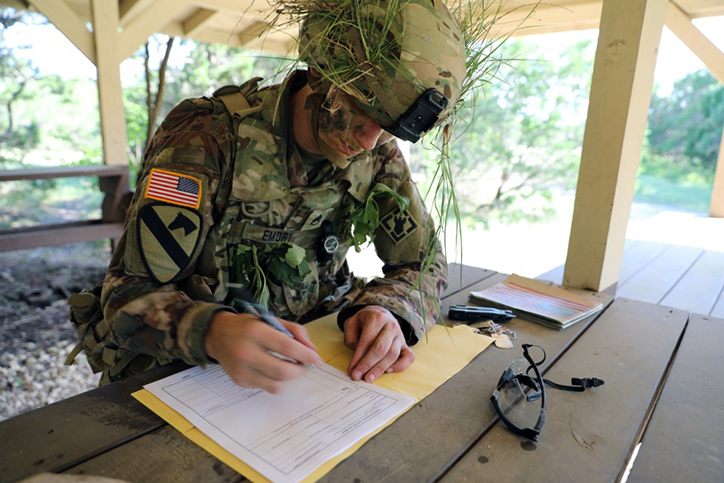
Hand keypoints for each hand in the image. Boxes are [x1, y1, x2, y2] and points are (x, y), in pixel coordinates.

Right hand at [205, 311, 321, 392]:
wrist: (218, 335)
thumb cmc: (249, 326)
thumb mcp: (271, 320)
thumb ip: (294, 331)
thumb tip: (312, 350)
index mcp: (255, 332)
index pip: (287, 348)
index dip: (306, 355)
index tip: (317, 359)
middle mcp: (246, 352)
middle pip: (283, 371)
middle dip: (300, 370)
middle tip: (305, 365)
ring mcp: (241, 370)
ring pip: (276, 384)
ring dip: (290, 378)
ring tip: (291, 367)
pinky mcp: (239, 381)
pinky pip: (266, 387)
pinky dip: (276, 380)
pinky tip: (272, 369)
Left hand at [342, 305, 414, 382]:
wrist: (379, 313)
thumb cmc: (364, 321)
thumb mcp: (351, 323)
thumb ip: (351, 338)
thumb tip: (358, 357)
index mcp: (377, 318)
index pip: (367, 341)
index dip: (358, 358)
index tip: (351, 370)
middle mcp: (391, 325)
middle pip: (381, 349)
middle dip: (368, 365)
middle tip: (358, 376)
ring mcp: (400, 335)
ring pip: (392, 354)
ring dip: (380, 369)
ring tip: (369, 378)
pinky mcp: (405, 344)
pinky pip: (409, 357)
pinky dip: (400, 366)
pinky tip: (387, 371)